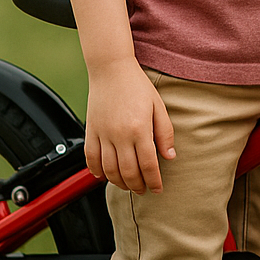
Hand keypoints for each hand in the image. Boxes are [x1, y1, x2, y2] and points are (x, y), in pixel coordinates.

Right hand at [83, 59, 175, 194]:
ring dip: (119, 182)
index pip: (148, 164)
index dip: (154, 181)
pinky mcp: (90, 131)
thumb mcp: (158, 106)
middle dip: (137, 186)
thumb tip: (169, 156)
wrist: (111, 69)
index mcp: (139, 128)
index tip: (158, 189)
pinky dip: (96, 172)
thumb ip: (165, 132)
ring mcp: (102, 134)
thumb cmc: (137, 85)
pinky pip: (90, 159)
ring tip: (128, 185)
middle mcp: (119, 134)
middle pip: (128, 172)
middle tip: (143, 190)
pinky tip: (104, 176)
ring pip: (108, 170)